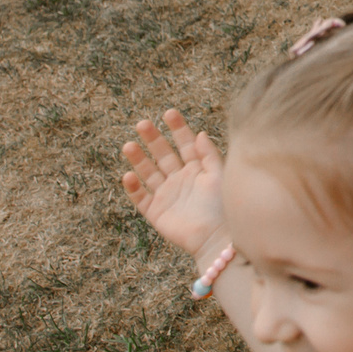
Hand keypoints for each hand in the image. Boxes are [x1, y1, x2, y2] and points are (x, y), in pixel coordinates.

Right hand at [119, 109, 226, 262]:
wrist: (217, 239)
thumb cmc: (224, 207)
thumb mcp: (219, 176)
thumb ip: (209, 154)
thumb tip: (199, 132)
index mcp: (197, 169)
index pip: (185, 144)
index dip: (177, 128)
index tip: (169, 112)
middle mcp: (180, 180)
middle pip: (163, 155)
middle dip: (153, 139)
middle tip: (142, 123)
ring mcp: (167, 195)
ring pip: (148, 173)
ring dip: (138, 159)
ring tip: (129, 145)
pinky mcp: (156, 212)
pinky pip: (140, 198)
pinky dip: (133, 188)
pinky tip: (128, 175)